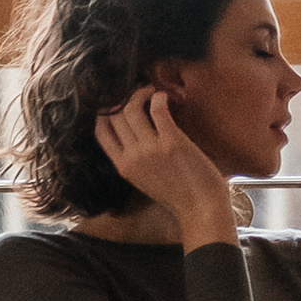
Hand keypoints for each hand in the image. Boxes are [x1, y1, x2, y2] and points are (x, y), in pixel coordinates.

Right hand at [94, 87, 239, 247]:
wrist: (201, 209)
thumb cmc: (178, 195)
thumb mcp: (144, 180)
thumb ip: (134, 159)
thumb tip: (133, 132)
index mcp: (123, 167)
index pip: (100, 131)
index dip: (105, 111)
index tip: (117, 101)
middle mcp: (132, 156)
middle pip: (114, 115)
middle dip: (124, 97)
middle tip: (138, 92)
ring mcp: (151, 149)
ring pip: (131, 108)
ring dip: (140, 93)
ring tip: (151, 91)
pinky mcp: (172, 142)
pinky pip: (157, 109)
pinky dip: (159, 97)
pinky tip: (164, 97)